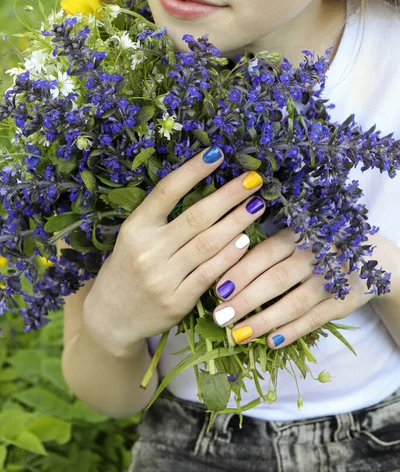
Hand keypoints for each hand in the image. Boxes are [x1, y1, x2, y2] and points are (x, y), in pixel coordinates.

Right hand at [83, 145, 266, 356]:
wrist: (110, 317)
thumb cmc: (128, 268)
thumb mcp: (134, 237)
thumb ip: (161, 217)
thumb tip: (205, 186)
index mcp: (135, 228)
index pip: (167, 191)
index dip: (193, 170)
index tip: (217, 153)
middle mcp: (147, 250)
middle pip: (196, 216)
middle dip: (230, 195)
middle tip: (254, 179)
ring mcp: (162, 278)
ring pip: (208, 243)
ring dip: (237, 222)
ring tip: (257, 205)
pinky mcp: (177, 301)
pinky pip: (210, 273)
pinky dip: (230, 255)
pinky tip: (246, 241)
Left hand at [213, 226, 378, 347]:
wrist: (371, 255)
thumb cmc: (318, 245)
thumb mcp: (297, 237)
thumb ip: (268, 251)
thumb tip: (223, 272)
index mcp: (299, 234)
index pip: (266, 254)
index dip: (241, 272)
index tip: (218, 290)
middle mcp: (316, 255)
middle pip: (277, 279)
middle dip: (246, 300)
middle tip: (220, 317)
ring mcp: (331, 279)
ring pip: (295, 303)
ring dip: (265, 321)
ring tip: (239, 335)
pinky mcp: (343, 301)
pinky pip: (315, 319)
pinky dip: (293, 331)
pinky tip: (271, 342)